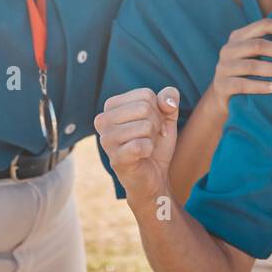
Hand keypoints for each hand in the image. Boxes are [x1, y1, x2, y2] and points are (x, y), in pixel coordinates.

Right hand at [95, 87, 180, 201]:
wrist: (155, 177)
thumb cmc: (156, 143)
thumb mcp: (167, 117)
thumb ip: (169, 99)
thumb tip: (167, 101)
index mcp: (112, 106)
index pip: (145, 94)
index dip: (158, 110)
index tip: (153, 124)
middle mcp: (102, 120)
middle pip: (145, 108)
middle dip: (156, 124)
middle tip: (149, 137)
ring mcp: (106, 140)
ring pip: (145, 126)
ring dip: (153, 138)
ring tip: (145, 146)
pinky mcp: (115, 158)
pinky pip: (142, 145)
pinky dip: (150, 150)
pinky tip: (142, 156)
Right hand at [209, 18, 271, 111]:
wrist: (223, 96)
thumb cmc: (248, 72)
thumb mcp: (255, 55)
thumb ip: (271, 46)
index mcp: (239, 36)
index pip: (263, 25)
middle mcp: (229, 49)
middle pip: (258, 45)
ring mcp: (223, 67)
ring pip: (252, 66)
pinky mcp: (222, 86)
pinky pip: (242, 85)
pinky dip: (260, 86)